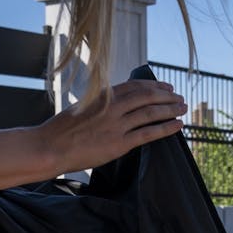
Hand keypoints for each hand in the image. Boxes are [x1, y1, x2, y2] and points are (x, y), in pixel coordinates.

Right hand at [46, 79, 186, 174]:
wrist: (49, 147)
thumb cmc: (61, 130)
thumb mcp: (81, 107)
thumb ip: (100, 103)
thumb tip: (113, 101)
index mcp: (103, 96)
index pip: (135, 86)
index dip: (154, 86)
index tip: (166, 87)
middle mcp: (112, 107)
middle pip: (147, 96)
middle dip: (167, 96)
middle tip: (180, 98)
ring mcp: (116, 125)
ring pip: (151, 113)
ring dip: (170, 109)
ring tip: (183, 109)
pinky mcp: (118, 144)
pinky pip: (148, 133)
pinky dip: (166, 128)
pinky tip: (178, 125)